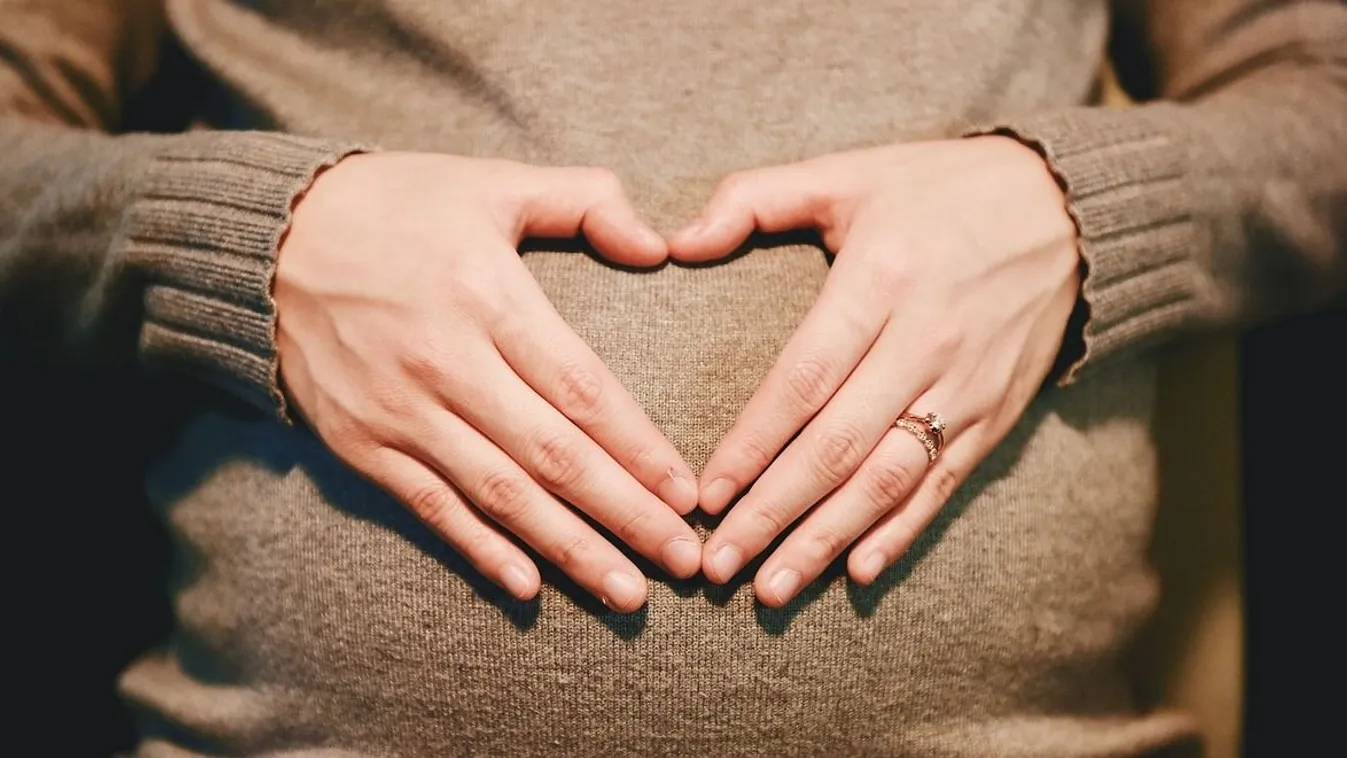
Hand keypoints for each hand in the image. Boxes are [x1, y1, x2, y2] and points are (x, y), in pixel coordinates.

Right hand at [275, 153, 700, 611]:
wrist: (268, 238)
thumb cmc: (396, 205)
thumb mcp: (492, 181)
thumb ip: (585, 200)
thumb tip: (659, 245)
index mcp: (487, 295)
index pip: (582, 390)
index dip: (640, 449)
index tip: (688, 495)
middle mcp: (445, 363)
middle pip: (553, 457)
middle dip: (626, 515)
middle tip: (683, 563)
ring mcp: (398, 411)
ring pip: (500, 496)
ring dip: (569, 550)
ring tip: (628, 592)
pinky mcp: (360, 444)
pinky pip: (430, 508)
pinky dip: (480, 550)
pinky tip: (529, 588)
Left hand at [669, 137, 1080, 606]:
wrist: (1068, 208)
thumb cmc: (939, 190)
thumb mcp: (848, 172)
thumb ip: (755, 199)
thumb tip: (675, 241)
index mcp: (881, 279)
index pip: (803, 379)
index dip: (752, 444)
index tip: (705, 495)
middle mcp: (926, 341)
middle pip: (838, 446)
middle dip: (773, 512)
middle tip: (719, 565)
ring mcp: (966, 385)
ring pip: (888, 479)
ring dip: (827, 540)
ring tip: (772, 589)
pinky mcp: (996, 414)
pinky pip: (944, 484)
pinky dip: (902, 532)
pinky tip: (858, 572)